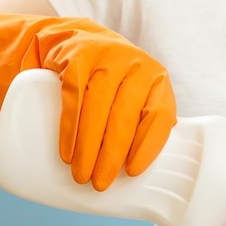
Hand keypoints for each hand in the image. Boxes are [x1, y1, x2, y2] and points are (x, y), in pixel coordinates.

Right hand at [0, 11, 175, 190]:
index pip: (158, 116)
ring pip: (98, 108)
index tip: (132, 173)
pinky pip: (73, 95)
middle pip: (124, 117)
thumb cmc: (112, 83)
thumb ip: (147, 122)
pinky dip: (69, 127)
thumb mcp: (137, 95)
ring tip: (80, 175)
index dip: (147, 146)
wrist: (76, 42)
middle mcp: (137, 65)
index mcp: (157, 80)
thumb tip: (150, 174)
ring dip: (88, 147)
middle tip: (99, 183)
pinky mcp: (77, 56)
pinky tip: (66, 151)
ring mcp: (107, 57)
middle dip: (111, 156)